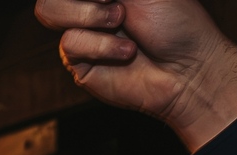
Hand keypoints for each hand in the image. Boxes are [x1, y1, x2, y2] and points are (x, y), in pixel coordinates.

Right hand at [34, 0, 236, 148]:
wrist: (187, 67)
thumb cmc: (176, 21)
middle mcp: (89, 6)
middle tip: (112, 0)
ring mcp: (82, 32)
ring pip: (49, 12)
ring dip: (89, 14)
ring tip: (119, 21)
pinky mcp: (78, 62)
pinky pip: (70, 43)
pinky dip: (101, 45)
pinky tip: (125, 52)